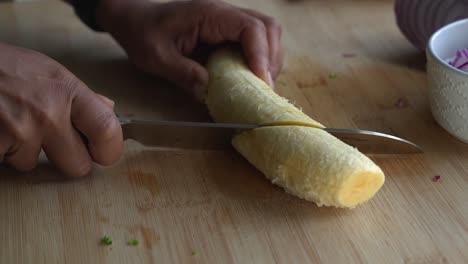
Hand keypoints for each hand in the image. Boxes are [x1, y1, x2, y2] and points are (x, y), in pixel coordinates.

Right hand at [0, 42, 122, 176]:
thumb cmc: (6, 67)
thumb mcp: (49, 72)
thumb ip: (81, 96)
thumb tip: (109, 110)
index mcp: (67, 90)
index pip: (107, 129)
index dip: (109, 149)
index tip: (103, 154)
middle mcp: (48, 112)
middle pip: (78, 166)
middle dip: (67, 160)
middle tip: (53, 144)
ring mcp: (20, 131)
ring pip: (35, 166)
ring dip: (25, 153)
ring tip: (13, 125)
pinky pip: (7, 165)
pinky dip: (3, 153)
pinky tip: (0, 130)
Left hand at [97, 0, 282, 99]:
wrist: (136, 21)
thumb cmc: (143, 33)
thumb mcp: (156, 57)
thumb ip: (183, 73)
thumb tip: (209, 92)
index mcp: (210, 14)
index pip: (250, 28)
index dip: (261, 55)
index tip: (261, 82)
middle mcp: (225, 14)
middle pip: (268, 28)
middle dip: (271, 59)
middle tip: (264, 87)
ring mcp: (228, 22)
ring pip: (266, 35)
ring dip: (269, 61)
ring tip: (260, 86)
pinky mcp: (227, 33)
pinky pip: (254, 43)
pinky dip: (259, 61)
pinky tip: (250, 79)